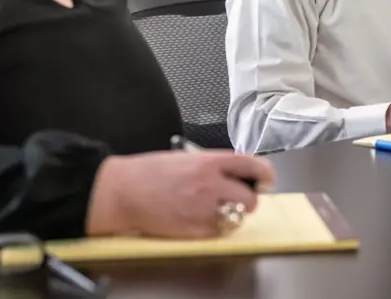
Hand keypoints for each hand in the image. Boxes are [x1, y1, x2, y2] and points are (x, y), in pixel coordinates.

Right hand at [85, 151, 274, 238]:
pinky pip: (219, 232)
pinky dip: (216, 227)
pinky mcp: (195, 230)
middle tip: (240, 197)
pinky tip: (201, 218)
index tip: (266, 179)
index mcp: (208, 162)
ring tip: (217, 208)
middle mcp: (210, 185)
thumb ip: (214, 164)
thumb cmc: (150, 172)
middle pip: (250, 198)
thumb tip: (238, 172)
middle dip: (248, 198)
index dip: (264, 173)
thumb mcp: (186, 158)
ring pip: (237, 217)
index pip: (251, 164)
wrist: (124, 191)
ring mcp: (203, 209)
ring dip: (233, 214)